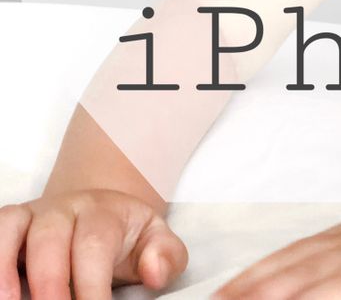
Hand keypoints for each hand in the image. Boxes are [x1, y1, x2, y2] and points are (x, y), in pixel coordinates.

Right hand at [0, 189, 187, 299]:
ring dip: (6, 269)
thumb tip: (154, 272)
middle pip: (51, 239)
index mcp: (103, 212)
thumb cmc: (126, 237)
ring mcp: (33, 215)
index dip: (92, 287)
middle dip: (50, 284)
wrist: (100, 211)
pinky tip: (1, 292)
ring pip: (13, 227)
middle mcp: (64, 208)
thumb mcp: (154, 242)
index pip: (95, 246)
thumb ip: (165, 256)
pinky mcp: (11, 226)